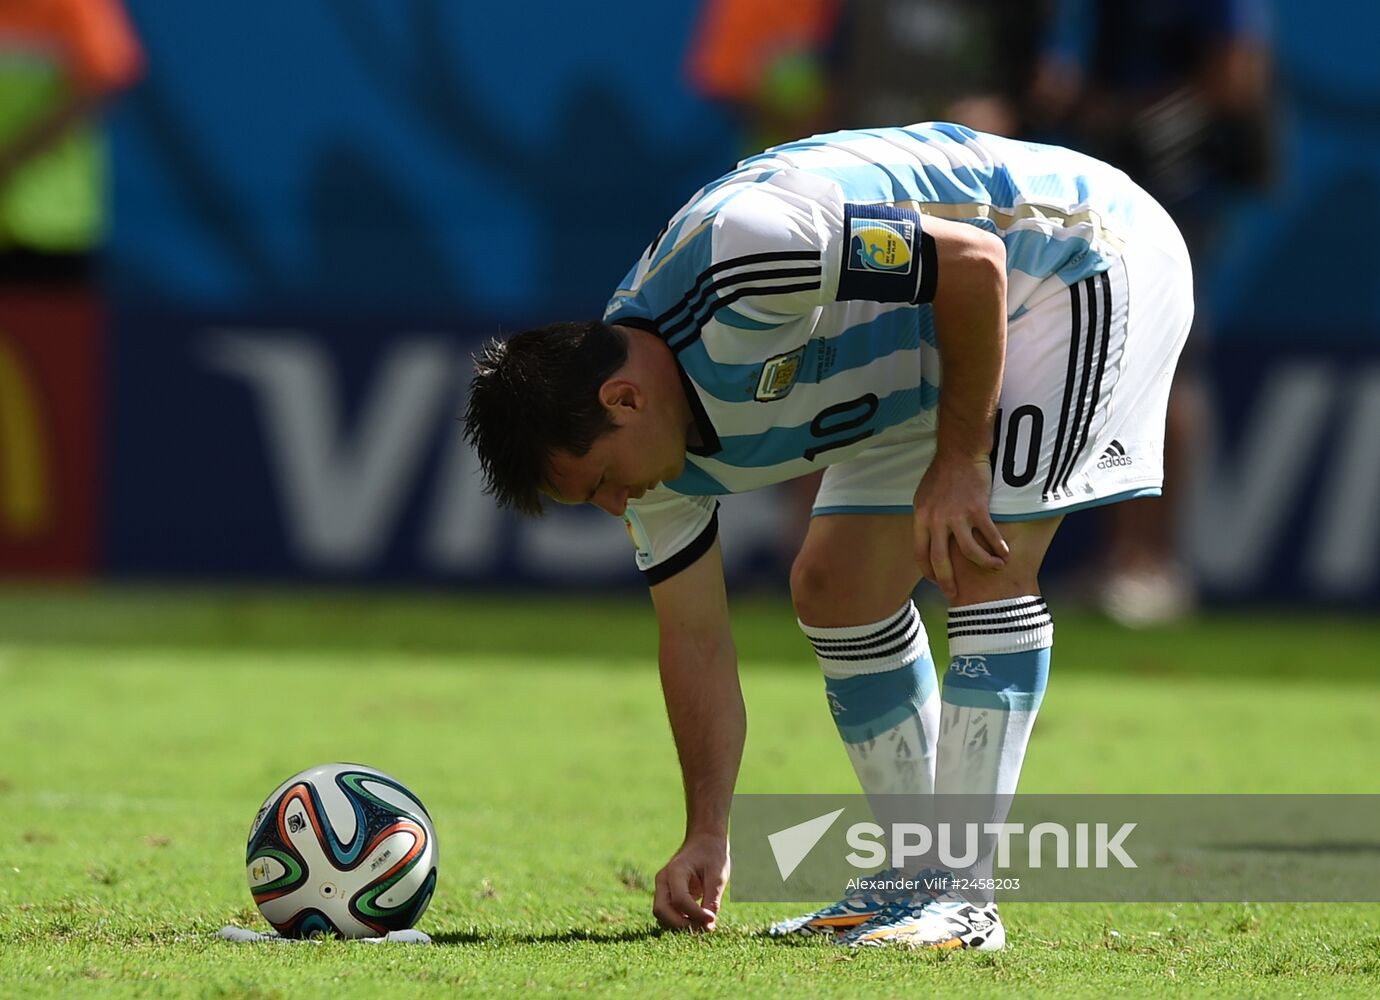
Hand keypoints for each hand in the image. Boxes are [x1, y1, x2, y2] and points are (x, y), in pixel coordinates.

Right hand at [652, 831, 728, 930]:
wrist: (704, 840)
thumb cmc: (712, 855)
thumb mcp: (717, 876)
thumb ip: (712, 901)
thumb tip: (707, 928)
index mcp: (675, 871)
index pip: (680, 900)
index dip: (695, 914)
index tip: (712, 919)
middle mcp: (663, 879)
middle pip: (661, 910)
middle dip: (680, 924)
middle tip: (702, 928)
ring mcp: (661, 886)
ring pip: (661, 915)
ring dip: (678, 924)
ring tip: (700, 924)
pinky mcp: (665, 893)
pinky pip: (667, 912)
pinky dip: (678, 920)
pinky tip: (696, 919)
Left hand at [913, 453, 1008, 599]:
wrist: (959, 453)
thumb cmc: (942, 474)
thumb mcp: (923, 498)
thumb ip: (926, 519)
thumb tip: (930, 538)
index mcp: (921, 518)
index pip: (920, 553)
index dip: (928, 571)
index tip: (937, 580)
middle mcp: (936, 520)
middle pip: (940, 560)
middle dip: (948, 581)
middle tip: (956, 594)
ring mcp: (957, 516)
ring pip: (969, 552)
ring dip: (983, 564)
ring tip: (995, 567)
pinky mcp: (977, 509)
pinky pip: (989, 536)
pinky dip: (999, 548)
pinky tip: (1005, 554)